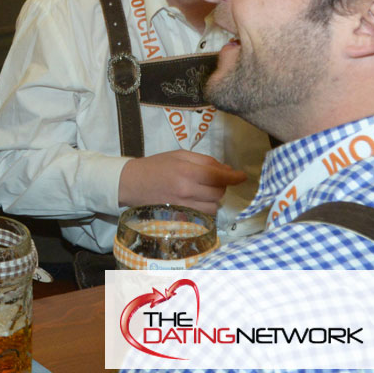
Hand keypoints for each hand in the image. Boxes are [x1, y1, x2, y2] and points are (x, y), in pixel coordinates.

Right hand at [118, 149, 246, 215]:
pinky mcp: (181, 217)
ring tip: (203, 191)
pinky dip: (205, 208)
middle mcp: (187, 190)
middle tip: (211, 179)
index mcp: (186, 171)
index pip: (219, 175)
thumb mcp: (178, 155)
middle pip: (219, 192)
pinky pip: (204, 215)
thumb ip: (204, 161)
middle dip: (221, 185)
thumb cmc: (155, 166)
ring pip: (214, 206)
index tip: (242, 176)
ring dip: (213, 198)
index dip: (234, 177)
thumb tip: (227, 169)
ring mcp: (184, 206)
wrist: (131, 183)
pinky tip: (197, 201)